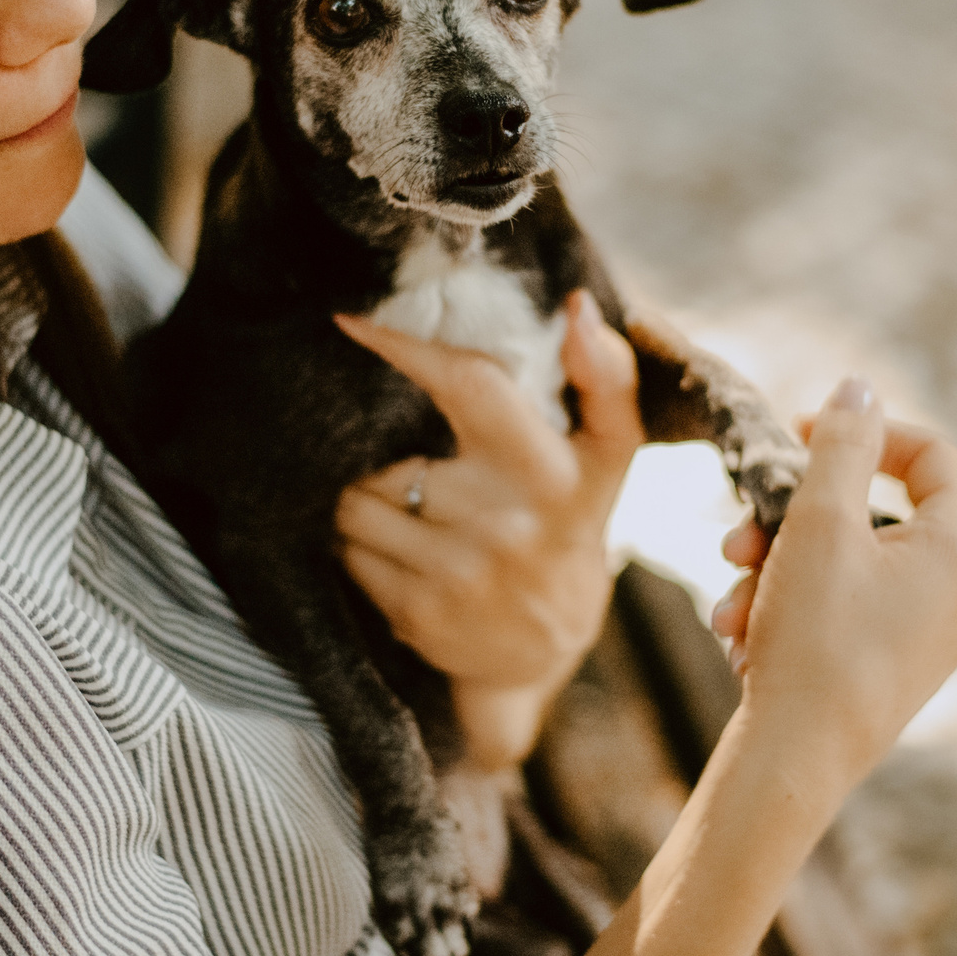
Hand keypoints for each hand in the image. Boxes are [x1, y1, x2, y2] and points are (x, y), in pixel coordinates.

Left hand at [332, 292, 643, 769]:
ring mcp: (461, 572)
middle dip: (386, 458)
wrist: (547, 648)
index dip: (407, 349)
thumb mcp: (607, 455)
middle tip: (420, 472)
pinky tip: (403, 554)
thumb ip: (604, 376)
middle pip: (392, 455)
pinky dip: (361, 547)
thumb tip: (579, 307)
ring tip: (411, 513)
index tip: (351, 321)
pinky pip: (350, 553)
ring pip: (358, 503)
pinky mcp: (420, 613)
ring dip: (368, 502)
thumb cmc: (569, 523)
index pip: (469, 385)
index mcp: (554, 472)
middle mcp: (509, 522)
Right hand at [710, 380, 956, 785]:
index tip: (798, 434)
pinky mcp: (893, 669)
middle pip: (873, 513)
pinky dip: (790, 609)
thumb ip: (840, 443)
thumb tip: (859, 387)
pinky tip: (742, 635)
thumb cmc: (814, 638)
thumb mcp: (819, 521)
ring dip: (777, 568)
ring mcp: (928, 636)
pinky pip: (842, 611)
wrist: (798, 758)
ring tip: (730, 599)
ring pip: (847, 565)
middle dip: (792, 518)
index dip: (863, 431)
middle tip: (738, 534)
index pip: (932, 454)